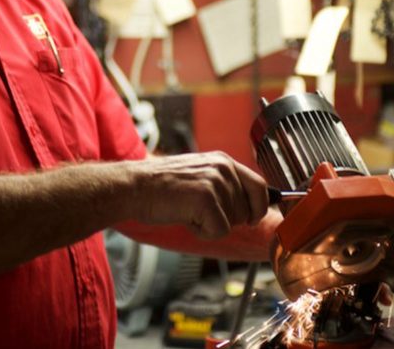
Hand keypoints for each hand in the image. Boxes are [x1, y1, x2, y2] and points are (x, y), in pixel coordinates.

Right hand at [125, 152, 268, 238]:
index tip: (252, 219)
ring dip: (210, 224)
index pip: (259, 186)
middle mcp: (223, 168)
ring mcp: (215, 182)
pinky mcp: (206, 199)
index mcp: (224, 161)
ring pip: (233, 223)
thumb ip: (225, 186)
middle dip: (227, 219)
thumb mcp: (200, 176)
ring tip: (187, 210)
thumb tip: (252, 208)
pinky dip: (202, 232)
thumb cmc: (161, 187)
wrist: (134, 187)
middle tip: (197, 210)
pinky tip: (185, 217)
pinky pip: (219, 231)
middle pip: (247, 210)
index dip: (259, 207)